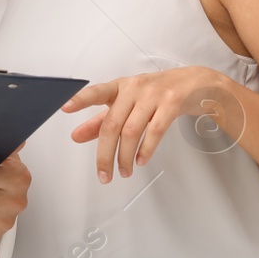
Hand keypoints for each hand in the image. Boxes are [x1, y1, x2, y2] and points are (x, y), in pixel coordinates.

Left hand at [65, 67, 236, 182]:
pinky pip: (155, 131)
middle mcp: (134, 88)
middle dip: (105, 153)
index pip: (96, 92)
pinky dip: (146, 150)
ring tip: (123, 172)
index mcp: (120, 86)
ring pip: (132, 130)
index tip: (64, 107)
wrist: (194, 83)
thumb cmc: (155, 93)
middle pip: (113, 123)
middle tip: (103, 174)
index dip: (80, 99)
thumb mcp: (127, 102)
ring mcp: (154, 95)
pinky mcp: (172, 104)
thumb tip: (77, 135)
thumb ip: (101, 119)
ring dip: (125, 156)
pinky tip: (140, 161)